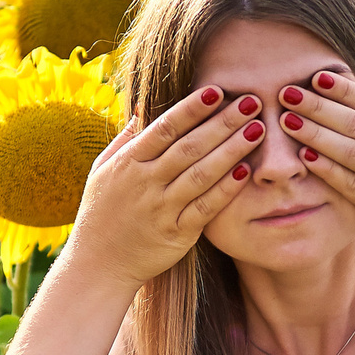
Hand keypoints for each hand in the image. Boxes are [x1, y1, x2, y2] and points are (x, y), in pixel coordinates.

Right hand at [62, 86, 265, 289]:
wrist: (97, 264)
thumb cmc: (101, 212)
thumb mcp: (101, 171)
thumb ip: (125, 140)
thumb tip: (141, 107)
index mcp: (127, 163)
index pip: (165, 128)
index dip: (192, 108)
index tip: (218, 90)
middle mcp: (144, 183)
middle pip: (190, 146)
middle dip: (223, 122)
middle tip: (252, 102)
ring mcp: (161, 209)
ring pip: (201, 174)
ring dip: (232, 150)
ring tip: (258, 129)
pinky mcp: (176, 234)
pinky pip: (205, 208)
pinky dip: (225, 190)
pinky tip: (245, 171)